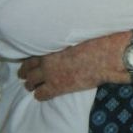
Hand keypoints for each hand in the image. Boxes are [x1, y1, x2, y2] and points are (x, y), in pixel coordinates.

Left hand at [17, 30, 132, 100]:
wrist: (108, 57)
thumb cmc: (100, 43)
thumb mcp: (81, 37)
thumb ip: (70, 41)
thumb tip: (71, 40)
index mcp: (53, 46)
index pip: (32, 54)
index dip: (29, 60)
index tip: (29, 62)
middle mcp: (47, 60)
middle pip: (27, 69)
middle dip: (25, 73)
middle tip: (24, 76)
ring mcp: (51, 75)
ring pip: (30, 83)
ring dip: (30, 85)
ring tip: (31, 86)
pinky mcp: (57, 87)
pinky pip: (40, 94)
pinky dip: (40, 95)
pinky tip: (43, 94)